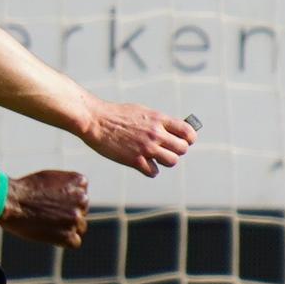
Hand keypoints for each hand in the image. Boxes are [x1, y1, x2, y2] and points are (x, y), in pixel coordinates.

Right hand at [1, 167, 90, 246]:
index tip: (53, 202)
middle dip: (67, 215)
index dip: (67, 201)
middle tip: (48, 214)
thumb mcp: (50, 177)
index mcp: (80, 181)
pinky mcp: (68, 234)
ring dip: (66, 228)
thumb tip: (78, 194)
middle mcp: (82, 198)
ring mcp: (76, 217)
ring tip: (47, 224)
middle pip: (81, 212)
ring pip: (80, 227)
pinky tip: (50, 235)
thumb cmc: (24, 189)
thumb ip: (67, 185)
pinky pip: (75, 242)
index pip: (82, 197)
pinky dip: (63, 242)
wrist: (10, 201)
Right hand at [84, 99, 200, 173]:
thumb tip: (174, 131)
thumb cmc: (117, 115)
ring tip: (156, 157)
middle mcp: (156, 134)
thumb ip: (159, 121)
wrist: (95, 121)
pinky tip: (144, 164)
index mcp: (159, 120)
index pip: (188, 132)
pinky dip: (151, 170)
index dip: (189, 138)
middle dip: (177, 150)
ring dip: (166, 161)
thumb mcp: (143, 111)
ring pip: (172, 161)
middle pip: (182, 149)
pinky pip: (154, 172)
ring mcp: (146, 148)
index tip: (184, 140)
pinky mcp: (135, 160)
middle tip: (167, 149)